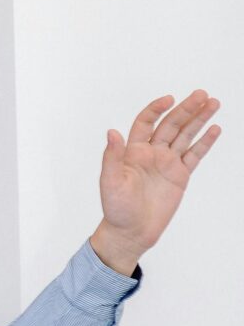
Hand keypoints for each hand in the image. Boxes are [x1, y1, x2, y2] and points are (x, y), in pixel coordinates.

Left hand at [91, 91, 220, 273]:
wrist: (131, 231)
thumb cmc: (116, 208)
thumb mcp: (110, 182)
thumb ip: (112, 157)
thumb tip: (112, 132)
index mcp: (133, 151)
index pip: (145, 122)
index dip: (156, 109)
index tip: (169, 99)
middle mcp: (151, 153)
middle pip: (171, 125)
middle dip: (186, 109)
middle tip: (202, 94)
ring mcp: (167, 163)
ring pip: (186, 136)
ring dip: (199, 120)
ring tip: (213, 103)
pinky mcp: (180, 175)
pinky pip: (194, 154)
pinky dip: (205, 142)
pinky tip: (215, 128)